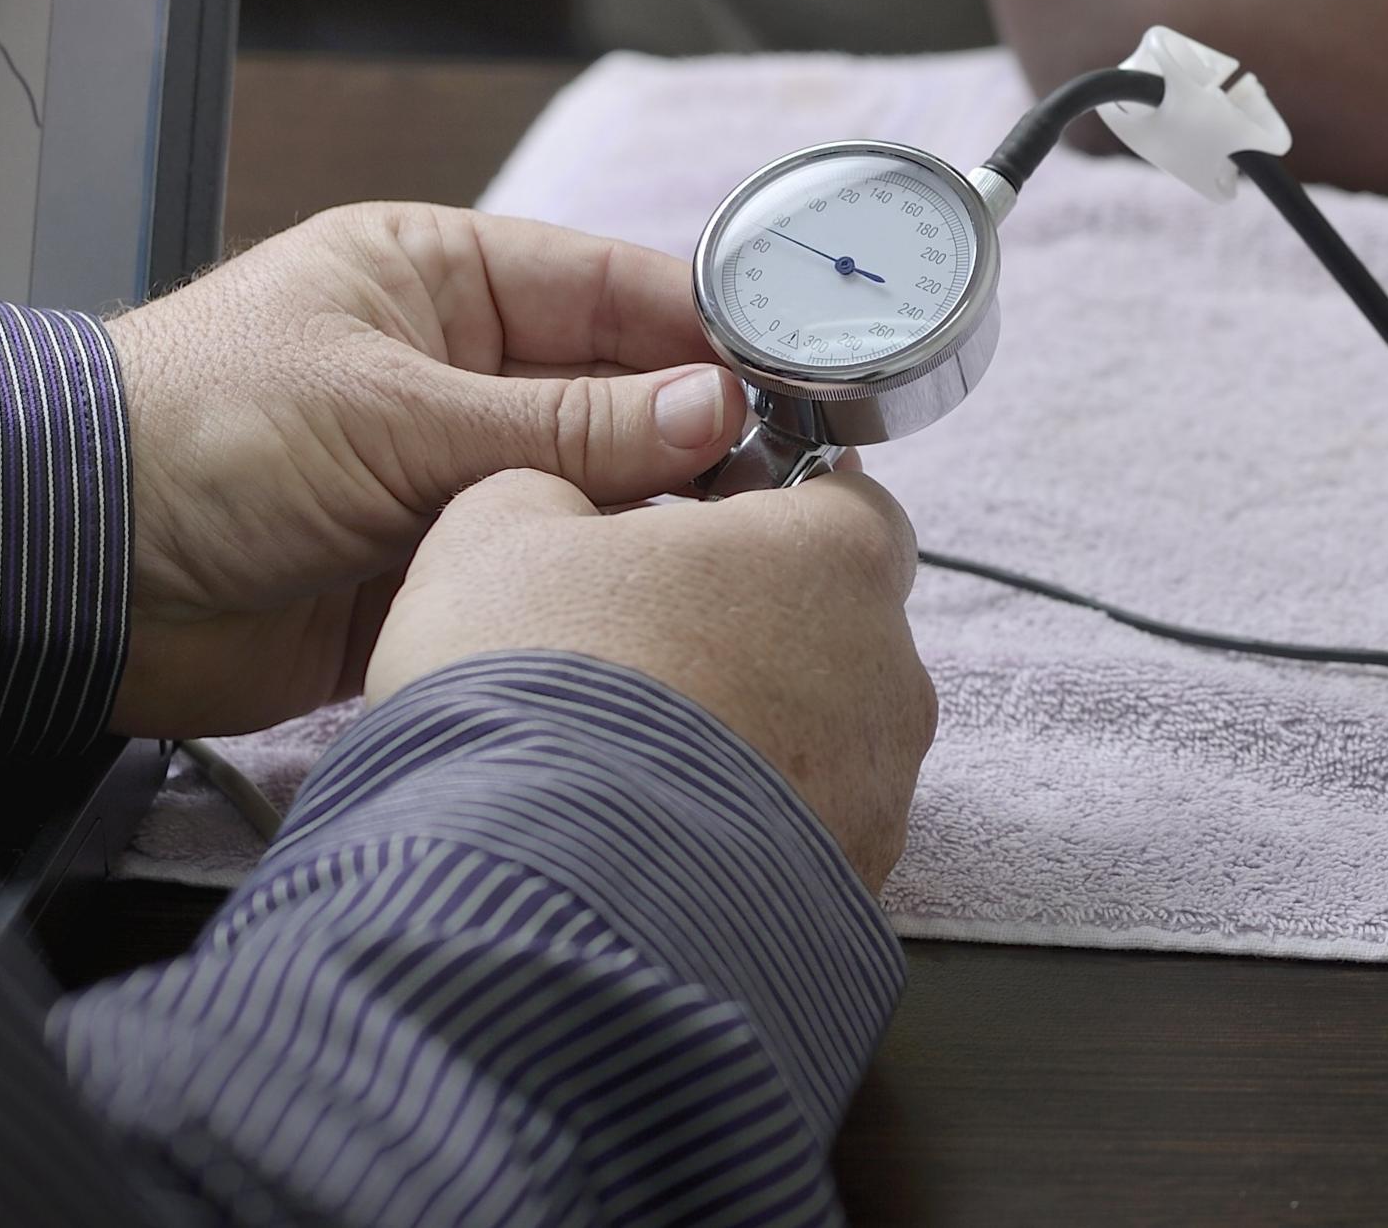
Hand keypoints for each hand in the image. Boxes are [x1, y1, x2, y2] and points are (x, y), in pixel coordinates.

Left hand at [106, 204, 748, 735]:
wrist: (54, 575)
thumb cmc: (193, 436)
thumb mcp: (393, 412)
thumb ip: (563, 423)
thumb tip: (715, 409)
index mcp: (438, 277)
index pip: (610, 288)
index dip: (705, 331)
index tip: (797, 376)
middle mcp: (454, 368)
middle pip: (616, 392)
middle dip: (696, 433)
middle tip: (789, 478)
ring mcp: (444, 473)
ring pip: (590, 489)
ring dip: (651, 517)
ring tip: (736, 547)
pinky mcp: (429, 572)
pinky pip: (538, 571)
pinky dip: (590, 585)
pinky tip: (653, 600)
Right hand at [367, 465, 936, 885]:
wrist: (534, 895)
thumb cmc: (531, 684)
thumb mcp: (496, 534)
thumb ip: (555, 491)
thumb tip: (564, 508)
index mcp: (836, 552)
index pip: (836, 503)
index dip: (754, 517)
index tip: (683, 543)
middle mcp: (891, 670)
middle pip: (830, 627)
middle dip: (746, 637)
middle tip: (634, 662)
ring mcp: (881, 794)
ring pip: (822, 742)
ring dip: (744, 745)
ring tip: (624, 772)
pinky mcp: (851, 892)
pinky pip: (801, 843)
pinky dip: (738, 840)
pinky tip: (647, 850)